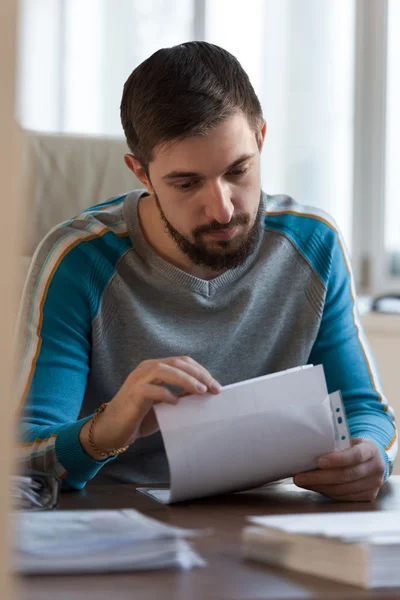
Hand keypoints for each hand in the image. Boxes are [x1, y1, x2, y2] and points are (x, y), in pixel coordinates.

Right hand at [80, 356, 220, 458]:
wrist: (111, 429)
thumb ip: (181, 395)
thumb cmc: (139, 416)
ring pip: (165, 370)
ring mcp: (138, 380)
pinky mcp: (133, 394)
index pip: (182, 362)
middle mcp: (146, 369)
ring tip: (201, 391)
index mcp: (154, 367)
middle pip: (177, 363)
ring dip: (186, 380)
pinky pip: (152, 390)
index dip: (201, 371)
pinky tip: (176, 403)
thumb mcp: (165, 404)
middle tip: (214, 389)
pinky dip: (167, 394)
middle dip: (199, 374)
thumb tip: (205, 393)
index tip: (216, 386)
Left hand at [293, 438, 384, 500]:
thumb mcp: (349, 440)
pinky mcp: (369, 496)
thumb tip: (306, 450)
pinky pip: (344, 497)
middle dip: (320, 477)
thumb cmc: (354, 447)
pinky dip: (326, 493)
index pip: (355, 455)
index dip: (337, 460)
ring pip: (343, 490)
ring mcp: (374, 484)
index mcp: (371, 449)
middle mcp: (376, 468)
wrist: (372, 459)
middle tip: (300, 477)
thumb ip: (335, 445)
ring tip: (303, 482)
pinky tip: (315, 487)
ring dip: (320, 487)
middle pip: (346, 476)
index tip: (319, 461)